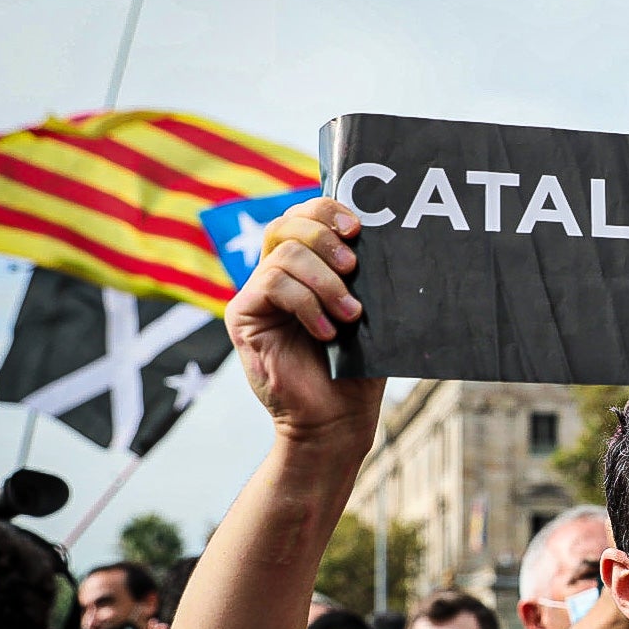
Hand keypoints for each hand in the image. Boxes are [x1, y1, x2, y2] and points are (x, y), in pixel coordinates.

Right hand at [226, 197, 384, 445]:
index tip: (358, 228)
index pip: (305, 215)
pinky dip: (306, 304)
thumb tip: (385, 240)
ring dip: (325, 281)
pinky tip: (326, 332)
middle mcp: (278, 274)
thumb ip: (366, 278)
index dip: (328, 210)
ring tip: (350, 315)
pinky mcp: (243, 316)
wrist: (336, 418)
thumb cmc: (357, 368)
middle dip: (325, 237)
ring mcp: (257, 294)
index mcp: (307, 267)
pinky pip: (271, 284)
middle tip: (354, 266)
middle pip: (286, 223)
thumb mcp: (370, 315)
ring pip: (284, 253)